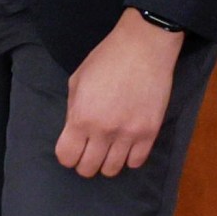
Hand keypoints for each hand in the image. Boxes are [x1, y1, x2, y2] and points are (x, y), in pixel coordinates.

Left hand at [57, 10, 184, 176]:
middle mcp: (103, 131)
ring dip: (108, 161)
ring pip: (112, 170)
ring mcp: (128, 134)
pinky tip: (128, 144)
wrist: (144, 46)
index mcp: (81, 117)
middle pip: (88, 168)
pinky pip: (136, 162)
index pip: (67, 157)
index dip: (68, 155)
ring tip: (111, 147)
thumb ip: (73, 110)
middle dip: (86, 161)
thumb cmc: (107, 58)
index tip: (74, 147)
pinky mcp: (150, 132)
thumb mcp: (78, 80)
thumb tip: (75, 133)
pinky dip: (129, 157)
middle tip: (92, 149)